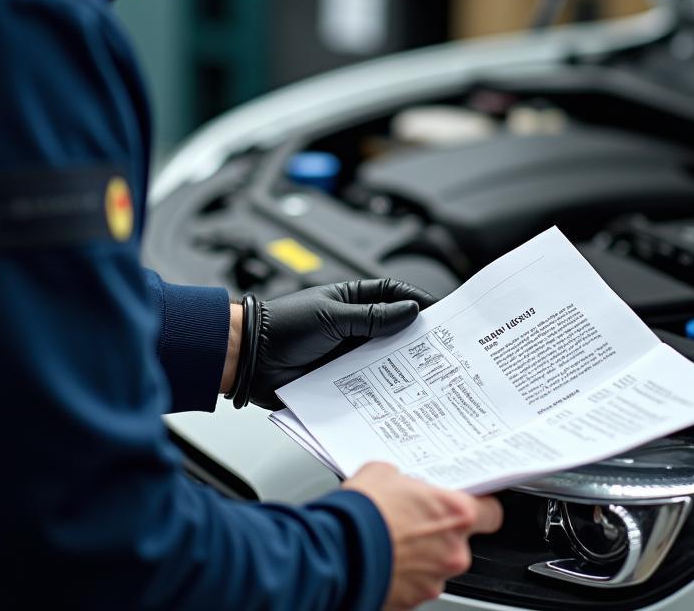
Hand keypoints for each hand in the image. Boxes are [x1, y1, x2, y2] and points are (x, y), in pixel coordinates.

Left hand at [246, 279, 434, 409]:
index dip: (418, 301)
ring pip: (384, 360)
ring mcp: (348, 355)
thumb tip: (411, 312)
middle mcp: (353, 327)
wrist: (249, 360)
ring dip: (402, 368)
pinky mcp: (341, 381)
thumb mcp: (332, 316)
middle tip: (444, 349)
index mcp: (352, 301)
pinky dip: (383, 391)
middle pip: (394, 331)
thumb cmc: (282, 327)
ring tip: (428, 376)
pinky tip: (398, 398)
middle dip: (417, 339)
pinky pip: (368, 385)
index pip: (393, 295)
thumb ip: (372, 317)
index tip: (443, 311)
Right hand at [343, 462, 502, 610]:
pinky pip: (417, 583)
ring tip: (394, 539)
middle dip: (441, 532)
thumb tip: (400, 483)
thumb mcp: (383, 472)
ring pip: (438, 564)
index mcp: (455, 513)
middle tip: (417, 519)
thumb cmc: (363, 511)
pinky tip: (385, 557)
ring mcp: (435, 579)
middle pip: (462, 541)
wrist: (337, 549)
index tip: (470, 504)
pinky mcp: (414, 599)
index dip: (480, 507)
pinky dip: (405, 573)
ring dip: (422, 554)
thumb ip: (405, 480)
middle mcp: (453, 550)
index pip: (490, 512)